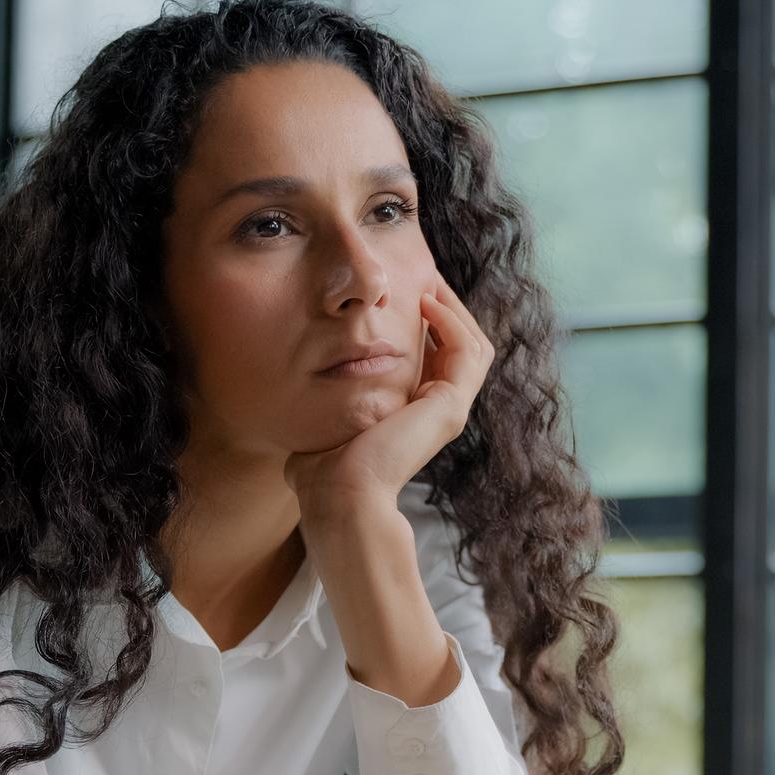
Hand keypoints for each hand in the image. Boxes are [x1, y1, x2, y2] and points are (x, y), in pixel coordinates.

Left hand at [283, 274, 495, 521]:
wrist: (337, 497)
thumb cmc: (323, 471)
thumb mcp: (327, 420)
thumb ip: (327, 403)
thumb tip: (300, 393)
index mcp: (416, 414)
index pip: (438, 357)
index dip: (428, 322)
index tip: (405, 292)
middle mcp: (440, 411)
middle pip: (463, 346)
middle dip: (447, 307)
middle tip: (424, 277)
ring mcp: (450, 410)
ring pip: (474, 345)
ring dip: (454, 309)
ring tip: (428, 283)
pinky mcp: (450, 408)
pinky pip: (467, 351)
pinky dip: (452, 322)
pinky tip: (425, 303)